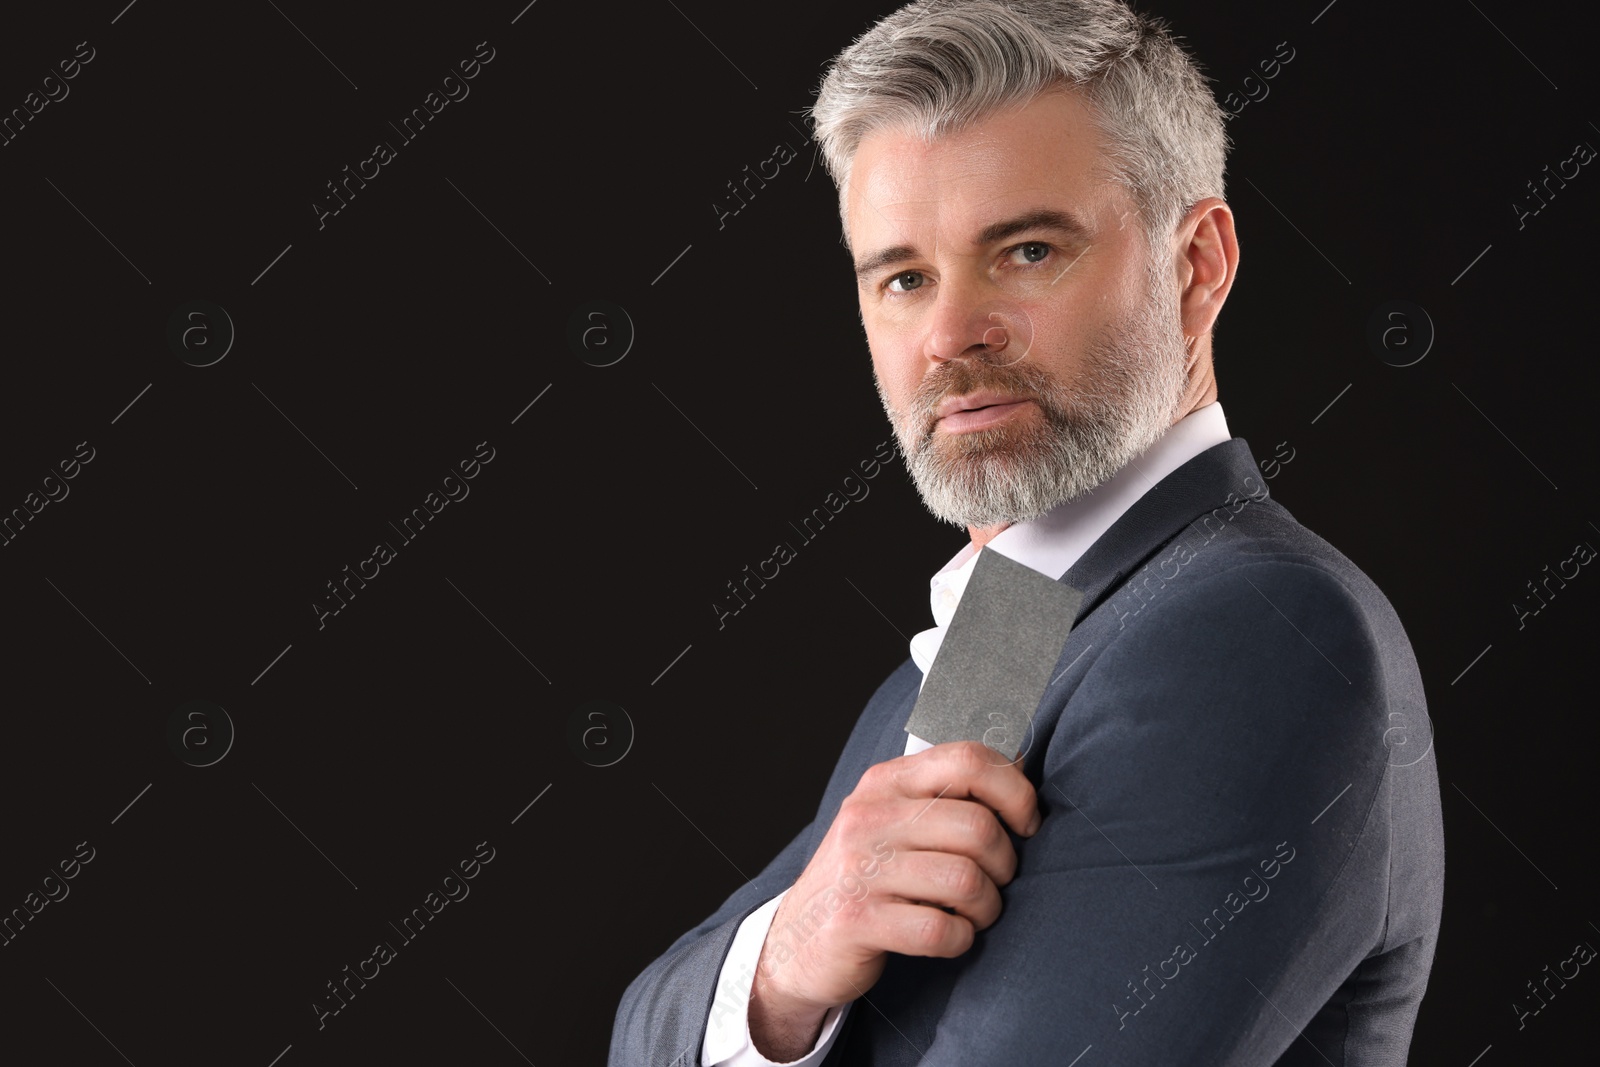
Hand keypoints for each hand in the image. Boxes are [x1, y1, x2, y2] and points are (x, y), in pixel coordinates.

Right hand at [748, 740, 1039, 1058]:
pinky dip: (959, 939)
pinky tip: (949, 937)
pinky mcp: (856, 920)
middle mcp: (869, 816)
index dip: (1016, 791)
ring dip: (986, 907)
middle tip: (995, 882)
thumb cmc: (867, 876)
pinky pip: (939, 929)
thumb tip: (1020, 757)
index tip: (1026, 824)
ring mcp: (859, 867)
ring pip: (966, 880)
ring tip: (973, 913)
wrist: (798, 939)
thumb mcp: (896, 819)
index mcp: (886, 782)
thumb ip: (948, 791)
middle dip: (1004, 864)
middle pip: (978, 826)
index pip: (968, 759)